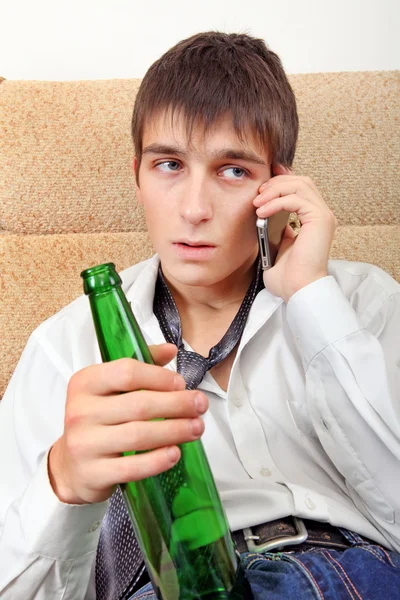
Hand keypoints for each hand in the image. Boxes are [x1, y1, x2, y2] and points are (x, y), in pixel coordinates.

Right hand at [48, 344, 207, 504]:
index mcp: (86, 383)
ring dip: (174, 430)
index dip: (159, 377)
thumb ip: (141, 366)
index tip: (181, 384)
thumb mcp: (111, 388)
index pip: (126, 372)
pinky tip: (175, 453)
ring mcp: (85, 444)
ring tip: (196, 427)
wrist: (72, 466)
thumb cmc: (98, 420)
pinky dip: (158, 460)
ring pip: (138, 435)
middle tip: (200, 405)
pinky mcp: (93, 473)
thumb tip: (170, 350)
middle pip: (138, 404)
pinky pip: (132, 467)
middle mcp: (81, 411)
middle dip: (177, 404)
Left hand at [254, 166, 336, 302]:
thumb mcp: (279, 245)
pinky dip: (276, 202)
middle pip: (301, 181)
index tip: (262, 182)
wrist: (298, 290)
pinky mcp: (320, 219)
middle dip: (277, 183)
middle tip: (258, 193)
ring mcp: (323, 216)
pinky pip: (296, 199)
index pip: (301, 187)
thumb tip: (268, 214)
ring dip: (275, 190)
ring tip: (257, 202)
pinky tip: (262, 212)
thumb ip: (277, 228)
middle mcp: (322, 215)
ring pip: (300, 185)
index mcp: (314, 219)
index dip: (282, 179)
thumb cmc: (288, 275)